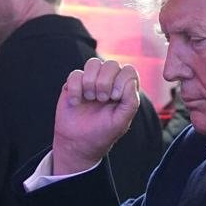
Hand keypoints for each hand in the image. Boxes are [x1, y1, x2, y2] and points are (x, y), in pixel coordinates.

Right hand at [52, 57, 140, 174]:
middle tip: (101, 99)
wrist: (78, 142)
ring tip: (90, 98)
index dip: (122, 80)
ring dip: (91, 81)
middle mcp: (110, 82)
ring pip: (93, 63)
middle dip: (105, 81)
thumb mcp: (121, 121)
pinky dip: (75, 88)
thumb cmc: (103, 132)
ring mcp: (91, 81)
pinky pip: (75, 74)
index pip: (129, 71)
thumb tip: (131, 81)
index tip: (115, 98)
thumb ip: (131, 102)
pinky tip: (76, 102)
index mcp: (124, 90)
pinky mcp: (74, 84)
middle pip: (111, 64)